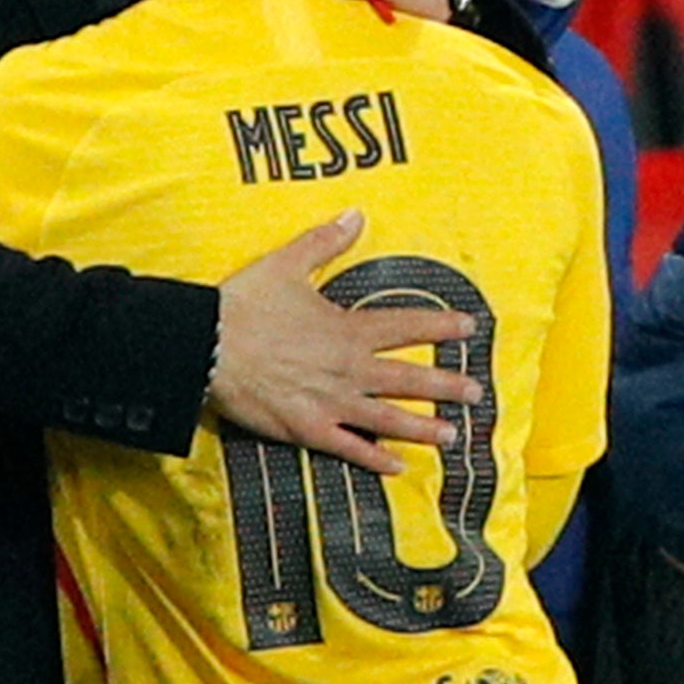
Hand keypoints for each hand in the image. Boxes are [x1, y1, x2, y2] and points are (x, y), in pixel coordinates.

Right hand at [207, 212, 477, 473]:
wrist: (206, 345)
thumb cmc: (244, 303)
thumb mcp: (287, 263)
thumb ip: (325, 241)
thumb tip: (355, 215)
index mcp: (347, 329)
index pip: (406, 326)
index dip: (442, 326)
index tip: (470, 328)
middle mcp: (348, 369)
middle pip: (409, 378)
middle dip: (447, 385)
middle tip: (477, 392)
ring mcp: (330, 403)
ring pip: (388, 419)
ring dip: (423, 427)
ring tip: (452, 435)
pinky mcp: (307, 429)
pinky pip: (349, 449)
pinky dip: (375, 459)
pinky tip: (398, 468)